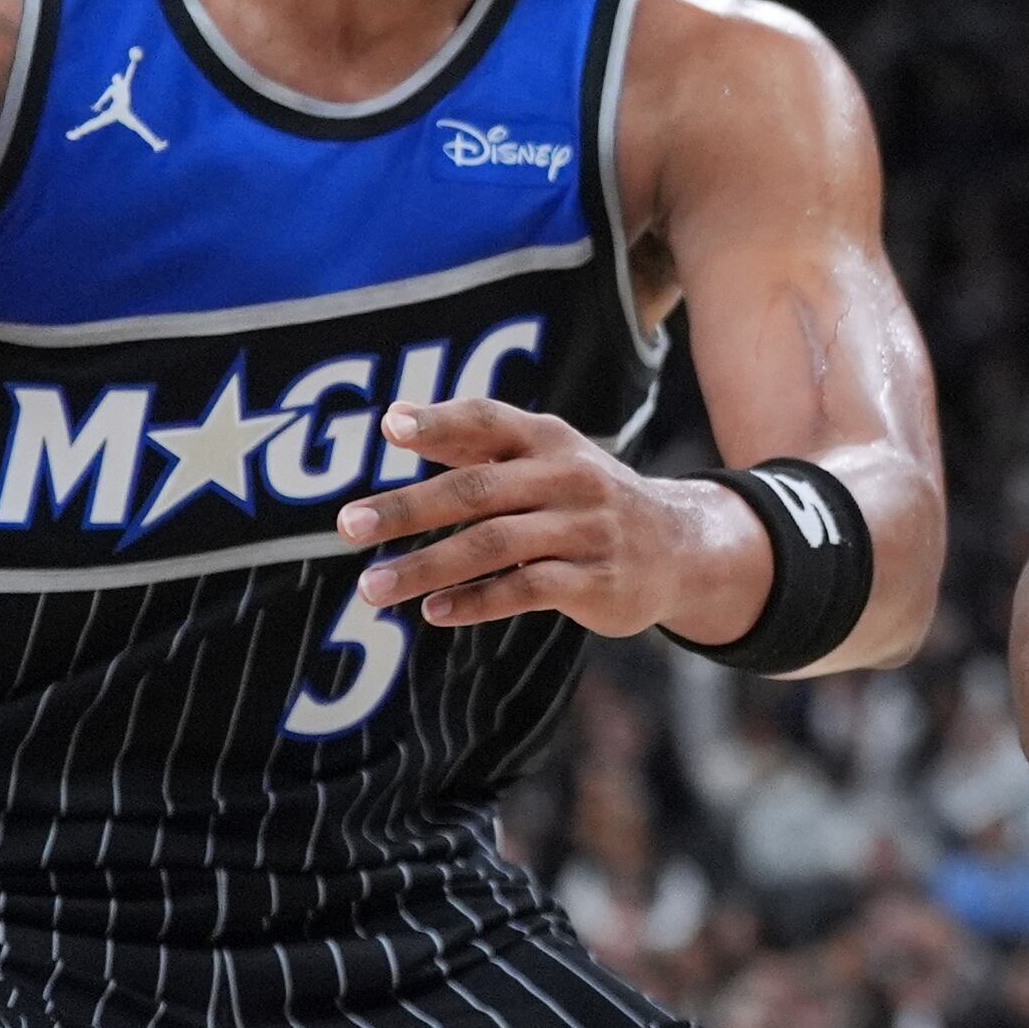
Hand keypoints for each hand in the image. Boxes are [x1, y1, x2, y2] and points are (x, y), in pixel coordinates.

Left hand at [339, 398, 764, 640]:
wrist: (680, 546)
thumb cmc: (586, 498)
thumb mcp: (545, 458)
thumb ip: (474, 441)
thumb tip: (394, 416)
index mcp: (550, 440)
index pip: (490, 420)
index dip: (441, 422)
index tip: (390, 428)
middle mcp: (569, 477)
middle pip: (478, 489)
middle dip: (409, 507)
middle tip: (348, 525)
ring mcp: (586, 530)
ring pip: (494, 545)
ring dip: (426, 567)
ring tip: (371, 588)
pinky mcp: (597, 580)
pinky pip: (527, 591)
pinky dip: (476, 601)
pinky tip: (434, 611)